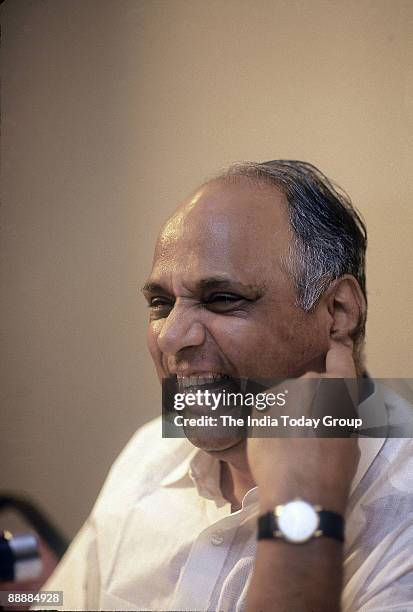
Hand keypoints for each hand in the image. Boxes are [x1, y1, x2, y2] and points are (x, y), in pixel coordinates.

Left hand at [247, 340, 359, 513]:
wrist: (296, 494)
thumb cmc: (331, 471)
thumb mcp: (348, 439)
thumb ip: (339, 411)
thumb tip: (328, 405)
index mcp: (337, 389)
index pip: (339, 357)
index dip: (335, 353)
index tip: (331, 349)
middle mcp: (308, 382)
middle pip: (311, 382)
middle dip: (311, 397)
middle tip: (311, 426)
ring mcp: (280, 392)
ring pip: (287, 395)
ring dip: (288, 408)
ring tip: (289, 440)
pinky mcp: (258, 407)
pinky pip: (267, 407)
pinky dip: (270, 418)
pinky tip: (274, 441)